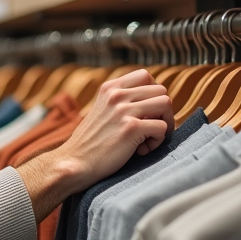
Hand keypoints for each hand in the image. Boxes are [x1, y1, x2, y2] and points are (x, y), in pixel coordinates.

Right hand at [16, 70, 173, 219]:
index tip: (147, 112)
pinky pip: (162, 127)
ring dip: (164, 123)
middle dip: (162, 111)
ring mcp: (123, 110)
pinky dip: (158, 141)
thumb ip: (121, 101)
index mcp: (109, 88)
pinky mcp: (131, 128)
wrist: (74, 163)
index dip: (153, 94)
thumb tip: (154, 101)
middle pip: (161, 90)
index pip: (146, 76)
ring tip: (148, 138)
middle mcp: (116, 95)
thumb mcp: (102, 110)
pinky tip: (141, 150)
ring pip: (166, 103)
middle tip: (150, 129)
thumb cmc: (91, 143)